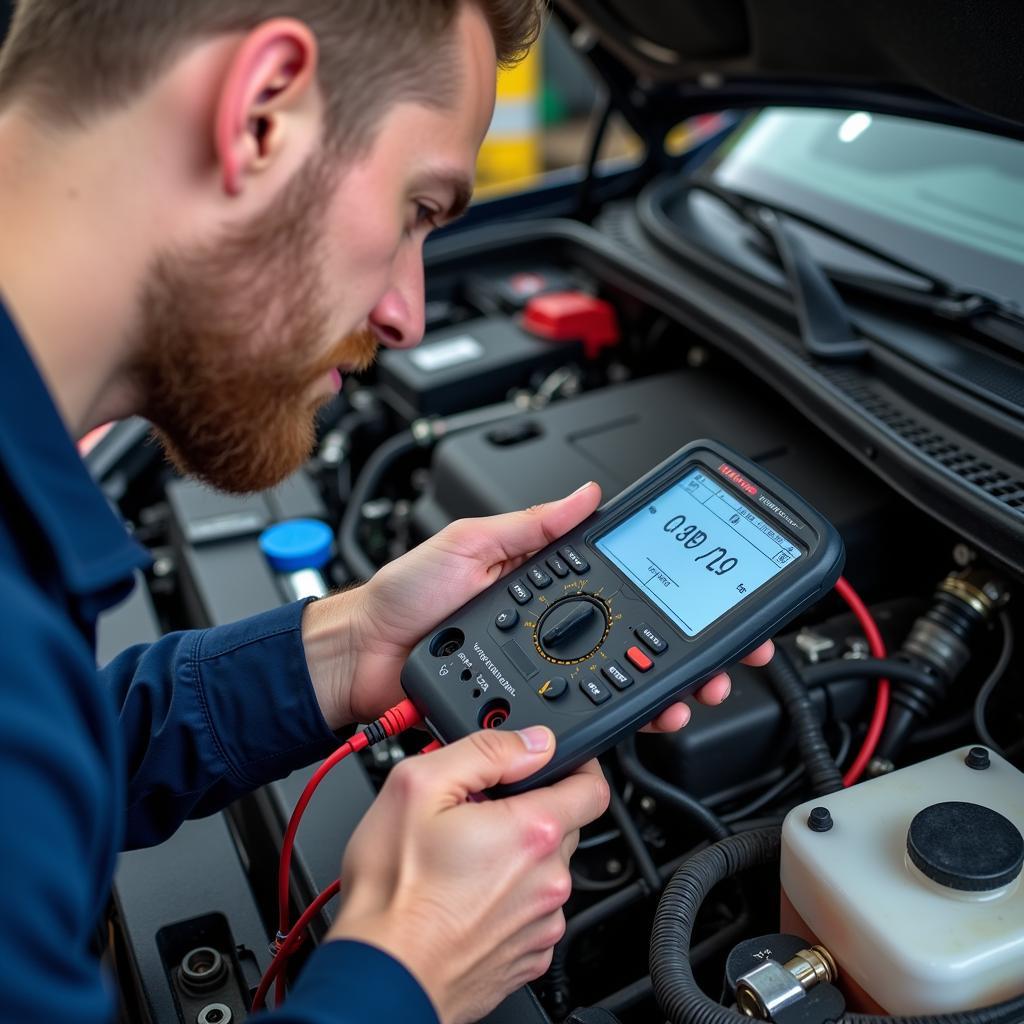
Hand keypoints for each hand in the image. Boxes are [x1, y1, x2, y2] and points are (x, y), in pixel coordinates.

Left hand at [303, 481, 773, 728]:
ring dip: (665, 689)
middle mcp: (550, 626)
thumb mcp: (469, 542)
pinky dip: (619, 719)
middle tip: (725, 660)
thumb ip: (529, 525)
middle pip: (636, 639)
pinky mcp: (528, 706)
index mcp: (542, 579)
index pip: (621, 580)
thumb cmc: (405, 595)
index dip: (672, 591)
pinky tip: (644, 718)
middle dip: (689, 652)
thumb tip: (585, 496)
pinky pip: (581, 714)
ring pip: (619, 681)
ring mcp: (543, 668)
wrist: (363, 658)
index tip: (715, 599)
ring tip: (692, 693)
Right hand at [327, 726, 608, 1023]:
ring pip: (546, 869)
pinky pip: (533, 911)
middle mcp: (549, 880)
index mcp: (532, 832)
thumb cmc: (393, 891)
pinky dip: (510, 899)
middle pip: (564, 825)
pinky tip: (467, 897)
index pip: (593, 787)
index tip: (550, 765)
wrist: (382, 975)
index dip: (575, 766)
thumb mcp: (419, 786)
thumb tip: (532, 742)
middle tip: (478, 815)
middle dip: (528, 811)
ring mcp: (542, 923)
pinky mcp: (529, 957)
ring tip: (463, 861)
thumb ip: (485, 751)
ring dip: (518, 857)